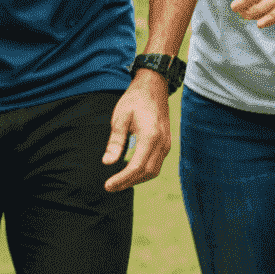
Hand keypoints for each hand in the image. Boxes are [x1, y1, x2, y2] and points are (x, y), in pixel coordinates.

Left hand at [103, 69, 171, 190]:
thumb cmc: (134, 100)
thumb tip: (107, 163)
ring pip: (153, 171)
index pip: (137, 166)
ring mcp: (167, 144)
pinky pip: (156, 164)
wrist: (153, 86)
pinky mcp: (166, 143)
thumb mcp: (120, 117)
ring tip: (118, 182)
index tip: (108, 185)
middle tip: (110, 187)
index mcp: (150, 136)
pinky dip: (143, 171)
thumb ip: (115, 141)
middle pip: (147, 173)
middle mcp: (162, 143)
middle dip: (129, 182)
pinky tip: (130, 171)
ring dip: (136, 179)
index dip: (122, 179)